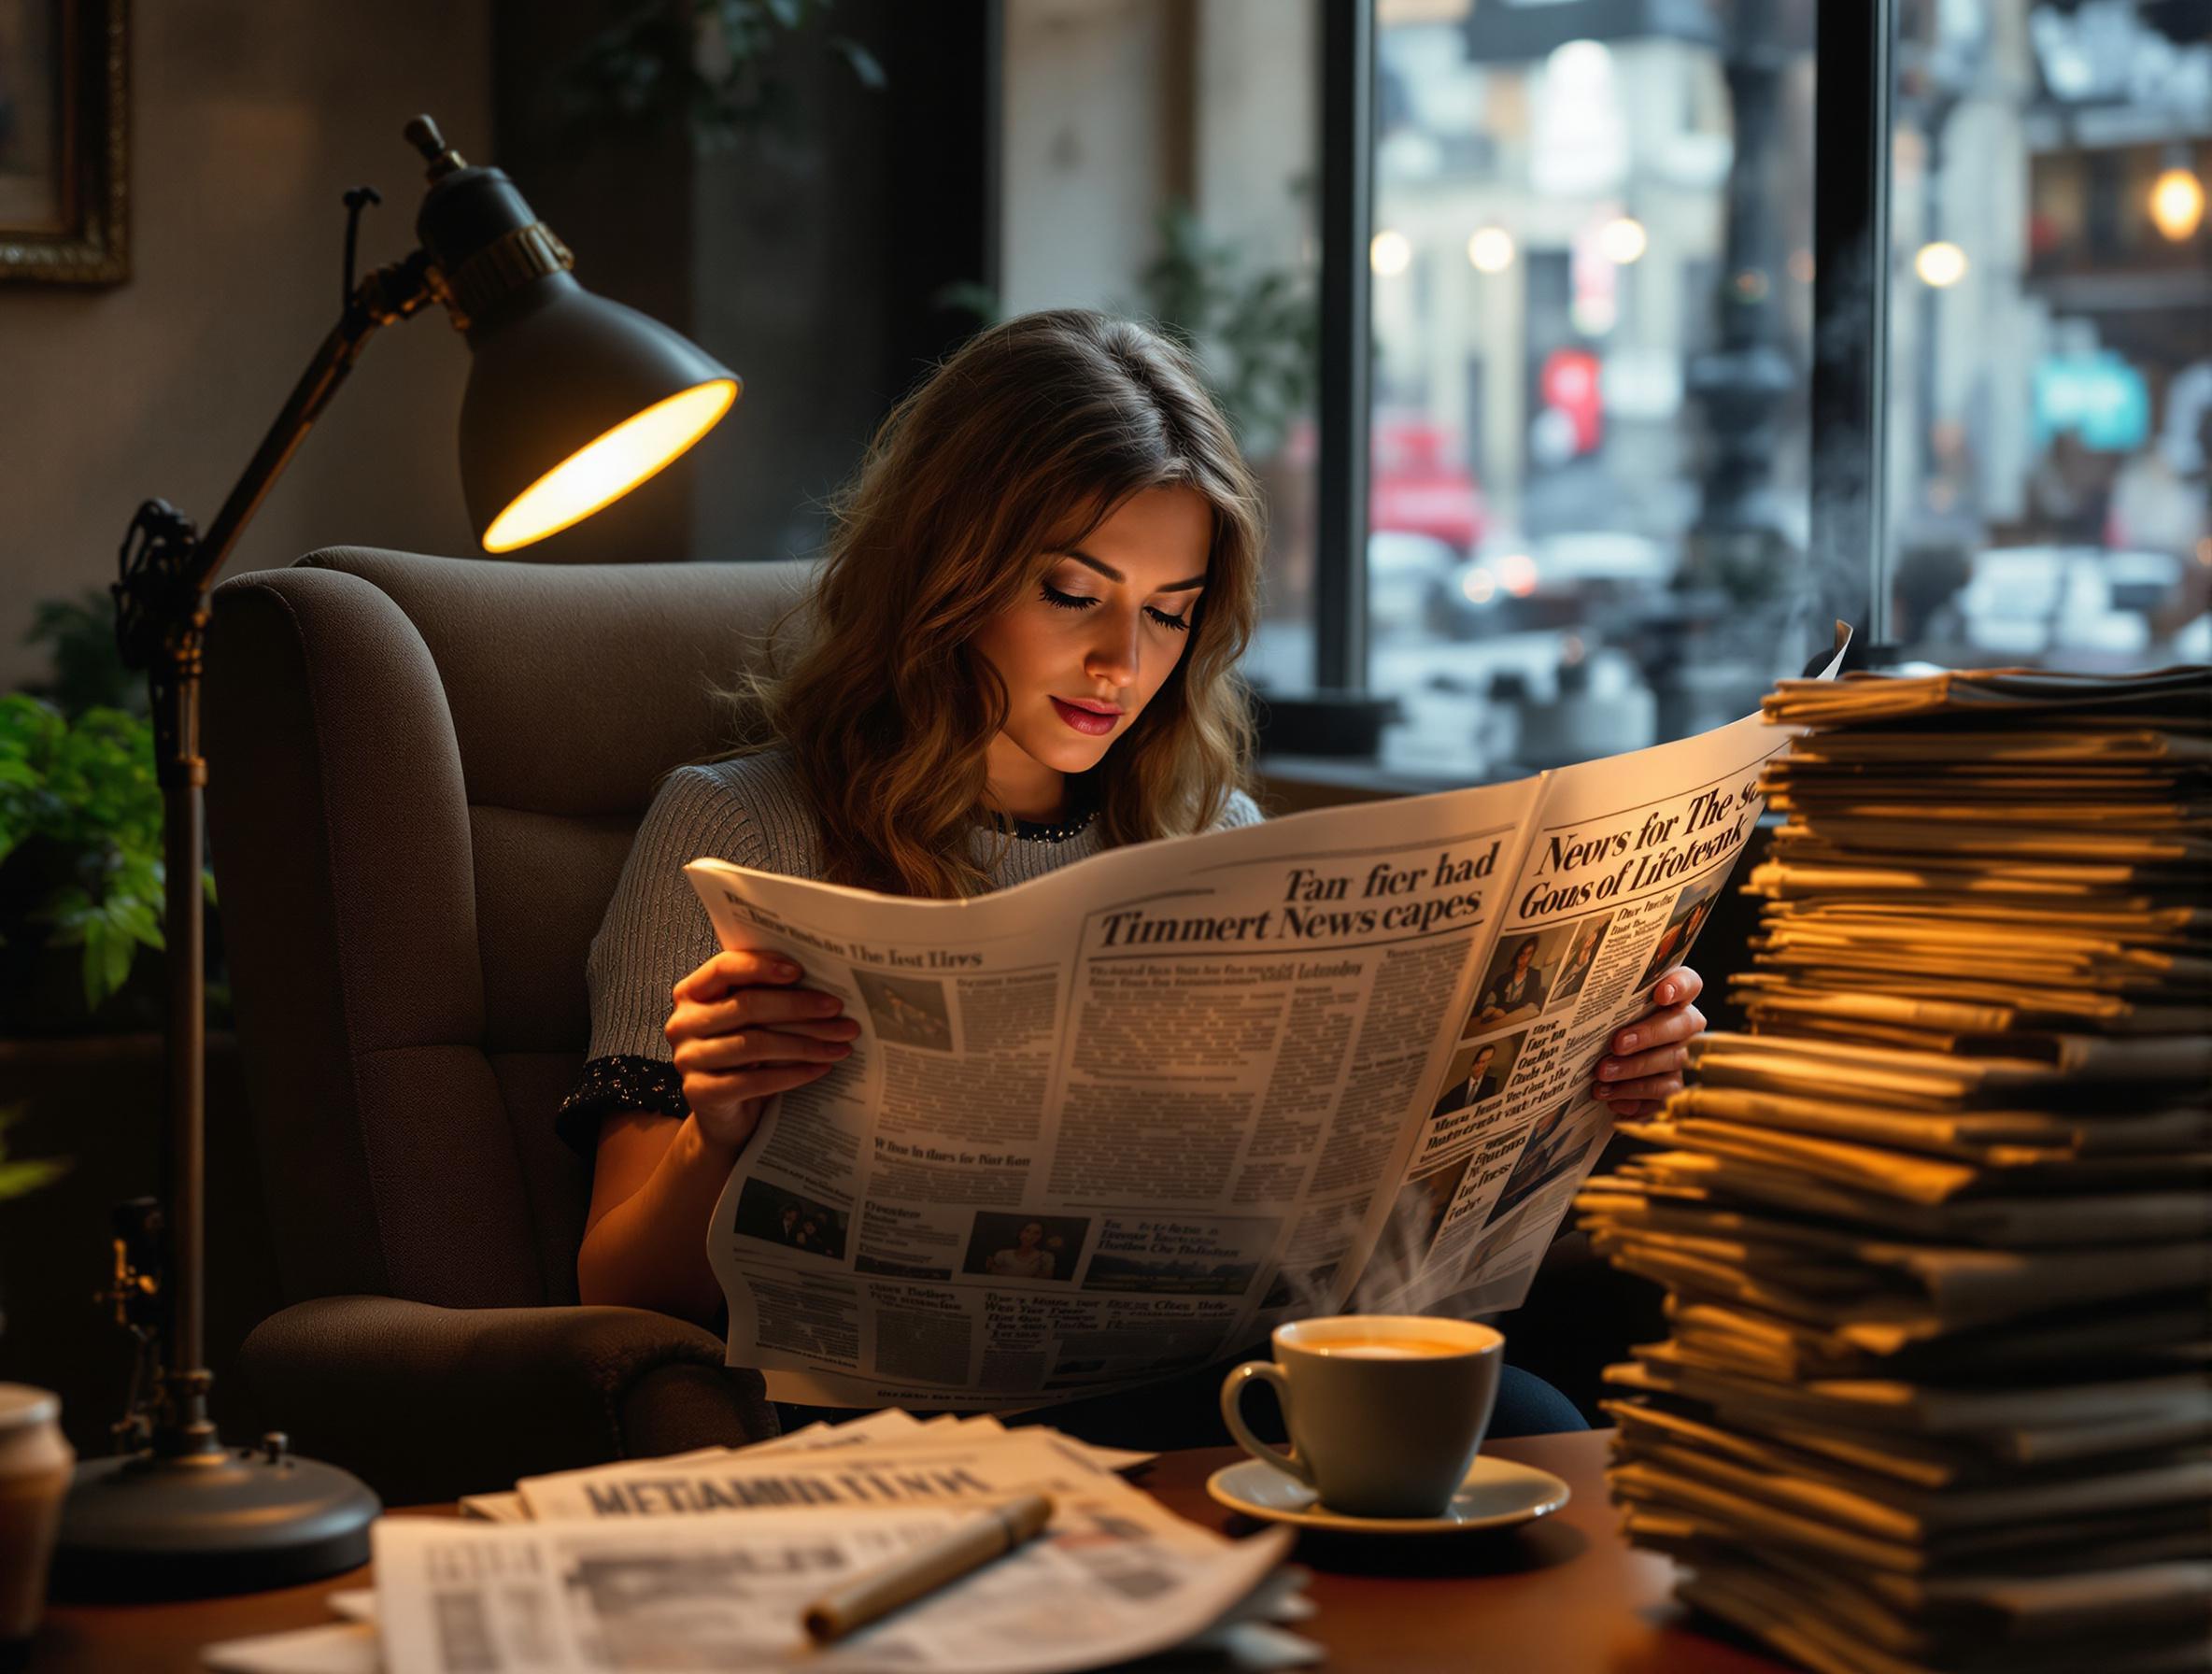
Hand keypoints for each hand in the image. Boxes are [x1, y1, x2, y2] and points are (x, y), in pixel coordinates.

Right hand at [665, 952, 859, 1153]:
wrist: (726, 1115)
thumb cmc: (746, 1058)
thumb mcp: (753, 1023)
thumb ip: (770, 997)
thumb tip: (824, 986)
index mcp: (692, 993)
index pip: (723, 968)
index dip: (761, 966)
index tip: (800, 971)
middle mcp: (683, 1023)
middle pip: (747, 1006)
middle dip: (799, 1006)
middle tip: (837, 1009)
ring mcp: (687, 1059)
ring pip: (754, 1045)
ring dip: (804, 1043)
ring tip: (841, 1044)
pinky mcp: (700, 1093)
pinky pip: (754, 1081)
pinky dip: (793, 1075)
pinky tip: (821, 1068)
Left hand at [1591, 966, 1705, 1119]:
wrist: (1598, 1061)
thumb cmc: (1604, 1022)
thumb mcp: (1604, 1007)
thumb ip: (1606, 996)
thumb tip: (1576, 992)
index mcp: (1672, 997)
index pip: (1689, 983)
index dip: (1680, 986)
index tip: (1661, 994)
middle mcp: (1683, 1025)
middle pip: (1681, 1025)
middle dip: (1648, 1035)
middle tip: (1617, 1044)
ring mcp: (1679, 1056)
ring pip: (1670, 1061)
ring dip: (1634, 1070)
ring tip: (1602, 1074)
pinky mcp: (1671, 1086)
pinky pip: (1662, 1095)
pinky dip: (1635, 1099)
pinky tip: (1612, 1100)